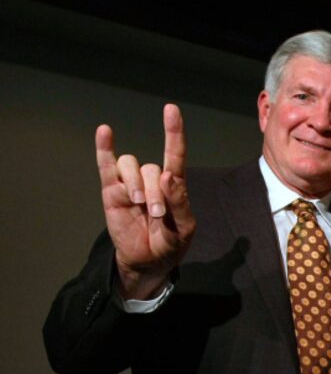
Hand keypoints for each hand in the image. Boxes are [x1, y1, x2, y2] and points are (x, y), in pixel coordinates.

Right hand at [97, 104, 194, 298]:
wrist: (147, 263)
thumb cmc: (169, 244)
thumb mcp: (183, 228)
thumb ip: (179, 202)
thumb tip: (169, 175)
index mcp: (173, 186)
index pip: (174, 155)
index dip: (173, 133)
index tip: (172, 110)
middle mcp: (151, 180)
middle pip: (151, 168)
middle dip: (155, 191)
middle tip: (157, 213)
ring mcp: (130, 184)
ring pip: (130, 166)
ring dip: (136, 184)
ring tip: (139, 205)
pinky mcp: (112, 191)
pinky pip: (106, 165)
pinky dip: (104, 148)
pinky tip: (105, 132)